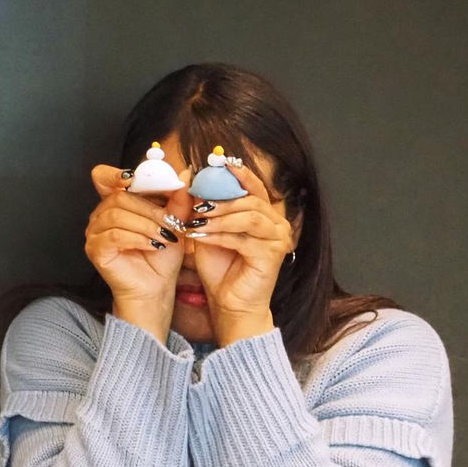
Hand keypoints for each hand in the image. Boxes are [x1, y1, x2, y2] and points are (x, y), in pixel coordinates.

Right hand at [86, 164, 193, 340]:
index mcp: (116, 202)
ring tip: (165, 238)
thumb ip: (178, 198)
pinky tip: (154, 246)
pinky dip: (137, 238)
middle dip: (149, 209)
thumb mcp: (175, 222)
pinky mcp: (95, 249)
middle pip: (119, 197)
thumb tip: (185, 172)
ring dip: (146, 225)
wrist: (156, 287)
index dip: (114, 173)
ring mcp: (94, 232)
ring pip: (117, 215)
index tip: (134, 177)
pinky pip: (114, 235)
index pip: (103, 177)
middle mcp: (100, 215)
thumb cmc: (162, 254)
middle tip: (171, 223)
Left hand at [187, 162, 293, 344]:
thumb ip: (204, 206)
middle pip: (250, 199)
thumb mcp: (208, 230)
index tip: (214, 163)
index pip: (253, 186)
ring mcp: (278, 239)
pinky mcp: (272, 255)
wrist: (229, 303)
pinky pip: (243, 238)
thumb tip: (189, 178)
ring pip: (248, 216)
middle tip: (194, 201)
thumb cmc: (220, 267)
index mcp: (265, 213)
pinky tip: (198, 238)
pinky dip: (218, 236)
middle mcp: (277, 223)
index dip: (236, 173)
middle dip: (219, 198)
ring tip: (194, 221)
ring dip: (218, 217)